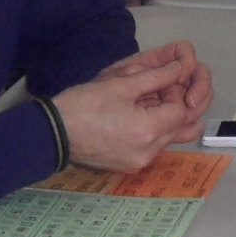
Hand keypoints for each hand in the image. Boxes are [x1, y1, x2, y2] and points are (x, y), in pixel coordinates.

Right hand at [52, 42, 210, 171]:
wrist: (53, 134)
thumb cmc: (83, 105)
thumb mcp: (120, 84)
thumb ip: (155, 76)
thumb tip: (177, 70)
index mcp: (149, 130)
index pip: (182, 110)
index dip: (176, 93)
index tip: (161, 83)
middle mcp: (149, 152)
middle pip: (179, 128)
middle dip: (174, 107)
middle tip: (154, 92)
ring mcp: (139, 162)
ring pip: (167, 140)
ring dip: (164, 121)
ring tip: (143, 105)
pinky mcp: (128, 166)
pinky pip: (151, 149)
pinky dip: (150, 133)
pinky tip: (133, 120)